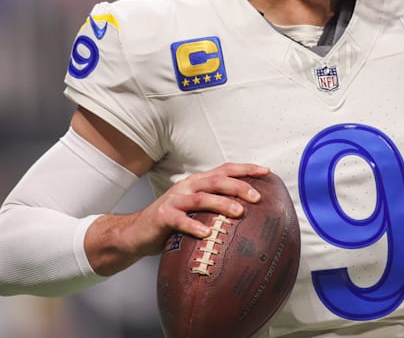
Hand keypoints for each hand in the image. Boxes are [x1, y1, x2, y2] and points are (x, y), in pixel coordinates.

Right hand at [130, 163, 268, 255]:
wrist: (137, 232)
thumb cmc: (173, 222)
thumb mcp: (197, 211)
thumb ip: (217, 208)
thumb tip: (251, 215)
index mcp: (199, 182)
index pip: (225, 170)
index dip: (246, 169)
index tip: (266, 172)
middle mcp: (188, 186)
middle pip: (216, 180)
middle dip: (238, 186)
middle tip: (257, 197)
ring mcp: (174, 200)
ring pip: (201, 197)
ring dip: (221, 203)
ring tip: (238, 212)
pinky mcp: (163, 216)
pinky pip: (180, 220)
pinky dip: (193, 226)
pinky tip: (206, 234)